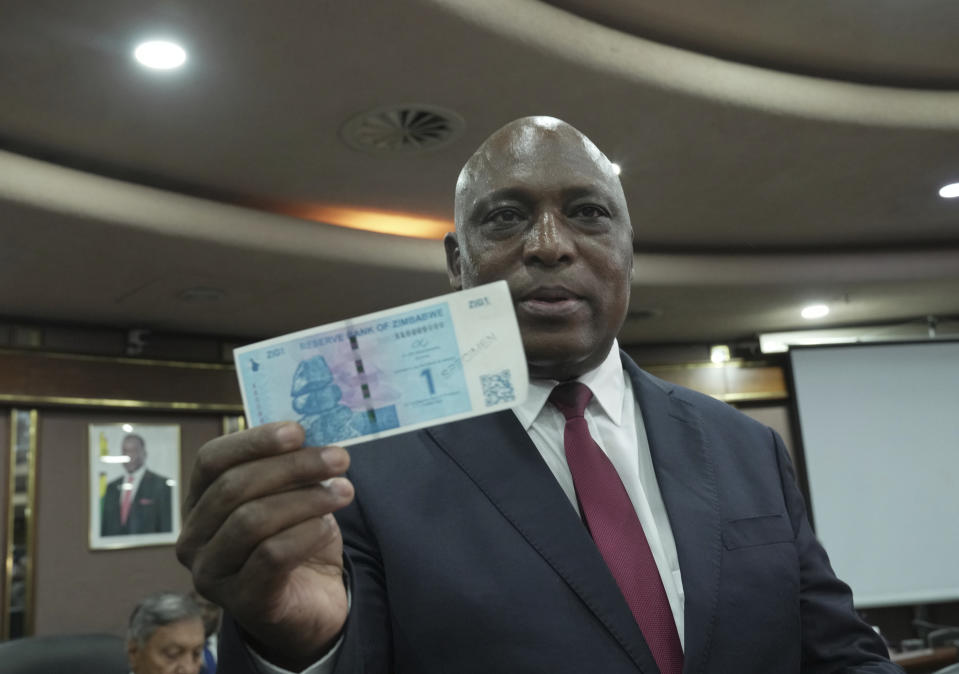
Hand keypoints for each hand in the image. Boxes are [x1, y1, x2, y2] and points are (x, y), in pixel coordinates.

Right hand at [176, 421, 353, 669]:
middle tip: (339, 458)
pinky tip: (328, 527)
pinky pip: (272, 556)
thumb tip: (308, 431)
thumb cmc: (297, 541)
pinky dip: (306, 533)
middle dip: (293, 467)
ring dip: (306, 499)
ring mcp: (212, 574)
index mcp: (199, 503)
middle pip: (234, 487)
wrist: (312, 605)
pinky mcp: (241, 602)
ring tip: (344, 491)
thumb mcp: (292, 495)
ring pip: (252, 520)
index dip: (253, 441)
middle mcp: (194, 539)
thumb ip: (289, 466)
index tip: (298, 431)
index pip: (210, 461)